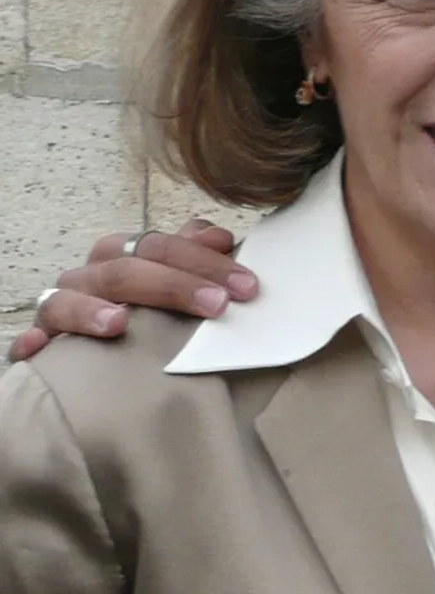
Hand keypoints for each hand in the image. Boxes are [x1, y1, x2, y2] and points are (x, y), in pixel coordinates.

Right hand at [7, 222, 257, 363]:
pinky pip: (28, 340)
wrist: (118, 355)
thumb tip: (221, 237)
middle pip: (124, 270)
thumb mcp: (181, 281)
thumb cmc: (157, 313)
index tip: (246, 285)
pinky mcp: (43, 342)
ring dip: (90, 309)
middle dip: (173, 285)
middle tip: (217, 305)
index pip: (161, 246)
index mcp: (126, 255)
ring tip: (118, 324)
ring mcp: (63, 307)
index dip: (204, 260)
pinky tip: (40, 349)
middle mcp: (92, 277)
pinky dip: (31, 341)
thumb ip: (198, 257)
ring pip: (66, 299)